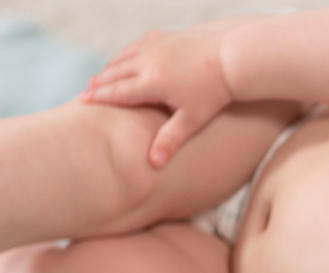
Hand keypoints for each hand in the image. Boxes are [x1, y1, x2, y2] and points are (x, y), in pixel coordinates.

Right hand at [79, 22, 237, 167]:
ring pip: (123, 57)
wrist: (231, 57)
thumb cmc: (214, 92)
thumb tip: (154, 164)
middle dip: (100, 83)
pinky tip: (124, 60)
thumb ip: (170, 140)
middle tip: (86, 92)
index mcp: (151, 83)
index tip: (81, 101)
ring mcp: (153, 46)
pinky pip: (135, 45)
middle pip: (115, 73)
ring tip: (101, 78)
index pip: (117, 92)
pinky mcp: (161, 36)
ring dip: (110, 68)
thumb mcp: (192, 120)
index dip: (98, 98)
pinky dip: (125, 54)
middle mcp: (147, 61)